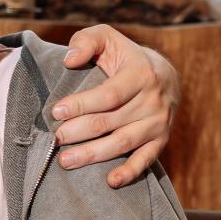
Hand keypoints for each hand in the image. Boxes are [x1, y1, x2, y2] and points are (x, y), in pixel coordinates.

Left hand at [54, 24, 181, 186]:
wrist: (166, 75)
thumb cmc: (125, 57)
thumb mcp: (108, 38)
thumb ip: (87, 41)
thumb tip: (70, 60)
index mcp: (140, 74)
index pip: (108, 95)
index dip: (81, 105)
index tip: (56, 112)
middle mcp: (152, 100)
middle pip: (109, 122)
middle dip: (78, 132)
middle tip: (54, 139)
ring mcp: (158, 123)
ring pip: (122, 143)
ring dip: (93, 155)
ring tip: (65, 161)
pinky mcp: (161, 140)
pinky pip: (146, 159)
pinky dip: (129, 172)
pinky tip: (110, 181)